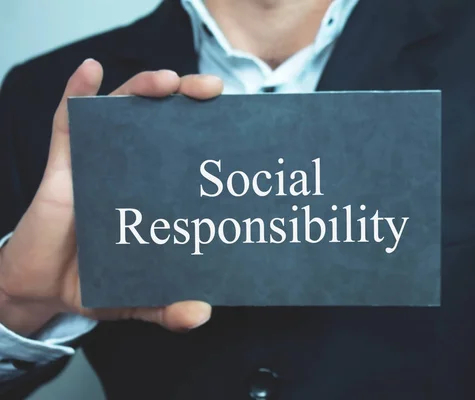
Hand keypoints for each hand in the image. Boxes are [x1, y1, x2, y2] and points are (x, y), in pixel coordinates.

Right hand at [0, 59, 223, 335]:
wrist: (42, 290)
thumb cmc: (95, 284)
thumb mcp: (137, 299)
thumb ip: (166, 308)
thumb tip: (201, 314)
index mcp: (155, 192)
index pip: (186, 151)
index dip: (210, 130)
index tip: (238, 120)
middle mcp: (131, 169)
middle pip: (161, 118)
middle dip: (187, 95)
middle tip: (212, 89)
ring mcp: (97, 163)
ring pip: (120, 110)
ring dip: (143, 86)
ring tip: (166, 81)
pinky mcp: (62, 166)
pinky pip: (67, 121)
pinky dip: (77, 92)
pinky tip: (89, 71)